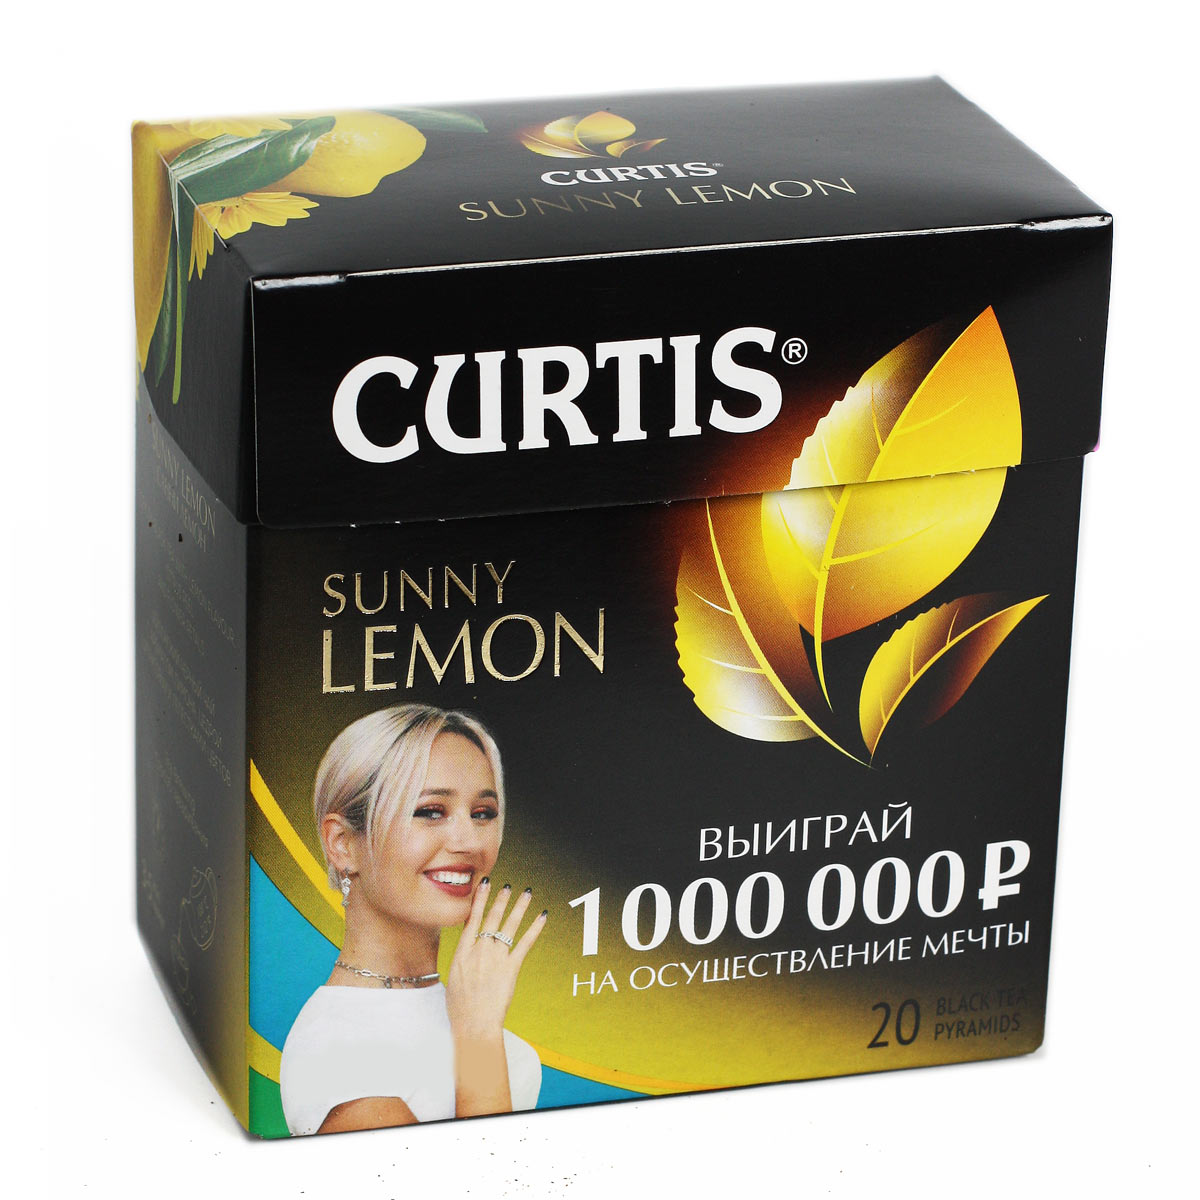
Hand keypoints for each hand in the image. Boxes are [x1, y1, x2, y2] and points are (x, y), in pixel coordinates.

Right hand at [445, 879, 546, 1041]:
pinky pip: (525, 943)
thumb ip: (461, 961)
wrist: (473, 1024)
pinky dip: (535, 929)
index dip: (480, 900)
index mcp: (462, 952)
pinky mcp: (511, 968)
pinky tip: (542, 916)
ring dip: (519, 907)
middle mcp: (480, 949)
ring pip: (510, 925)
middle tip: (507, 885)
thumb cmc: (460, 1008)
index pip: (472, 918)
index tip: (485, 884)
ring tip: (527, 893)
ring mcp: (496, 957)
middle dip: (501, 899)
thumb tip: (465, 954)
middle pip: (492, 917)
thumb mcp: (453, 979)